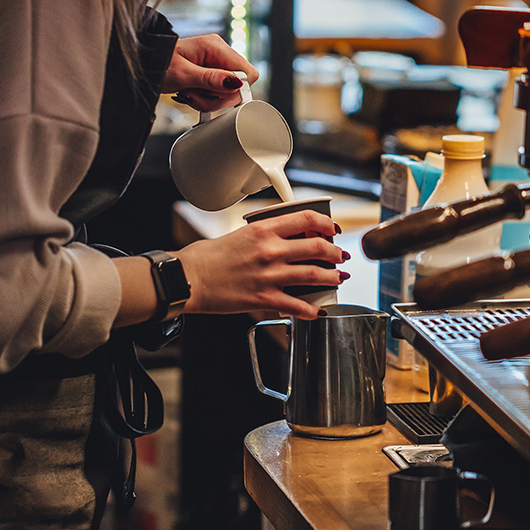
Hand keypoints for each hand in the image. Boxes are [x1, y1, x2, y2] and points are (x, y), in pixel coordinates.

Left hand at [163, 34, 259, 114]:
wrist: (144, 65)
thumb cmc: (157, 64)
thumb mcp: (183, 74)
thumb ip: (211, 79)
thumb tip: (236, 83)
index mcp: (215, 47)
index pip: (248, 72)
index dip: (236, 89)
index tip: (217, 94)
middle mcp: (218, 53)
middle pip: (239, 86)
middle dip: (217, 97)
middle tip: (195, 95)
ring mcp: (215, 64)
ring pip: (228, 92)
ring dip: (208, 100)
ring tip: (188, 94)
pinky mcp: (210, 74)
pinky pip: (217, 92)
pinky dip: (204, 99)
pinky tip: (191, 94)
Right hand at [175, 210, 347, 319]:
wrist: (188, 278)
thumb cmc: (207, 257)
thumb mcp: (240, 233)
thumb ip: (265, 234)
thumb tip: (288, 238)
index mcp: (263, 229)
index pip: (306, 218)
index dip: (327, 224)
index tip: (334, 229)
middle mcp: (270, 250)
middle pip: (317, 247)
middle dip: (336, 252)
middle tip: (341, 256)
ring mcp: (269, 275)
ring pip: (314, 275)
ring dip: (332, 278)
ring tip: (338, 279)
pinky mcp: (264, 299)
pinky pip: (298, 305)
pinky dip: (313, 309)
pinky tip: (319, 310)